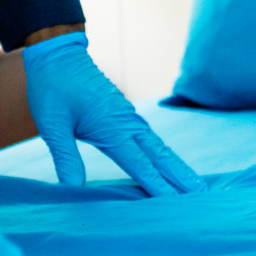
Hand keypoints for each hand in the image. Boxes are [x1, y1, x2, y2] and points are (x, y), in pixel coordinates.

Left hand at [22, 32, 205, 195]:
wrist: (58, 54)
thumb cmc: (53, 87)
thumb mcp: (52, 123)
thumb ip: (66, 156)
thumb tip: (73, 188)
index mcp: (112, 127)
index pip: (141, 164)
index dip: (159, 185)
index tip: (179, 201)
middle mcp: (127, 123)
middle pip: (160, 155)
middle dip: (181, 176)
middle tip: (203, 194)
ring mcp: (128, 117)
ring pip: (158, 146)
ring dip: (176, 165)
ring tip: (194, 184)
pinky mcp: (124, 114)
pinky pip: (149, 138)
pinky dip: (163, 153)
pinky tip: (167, 162)